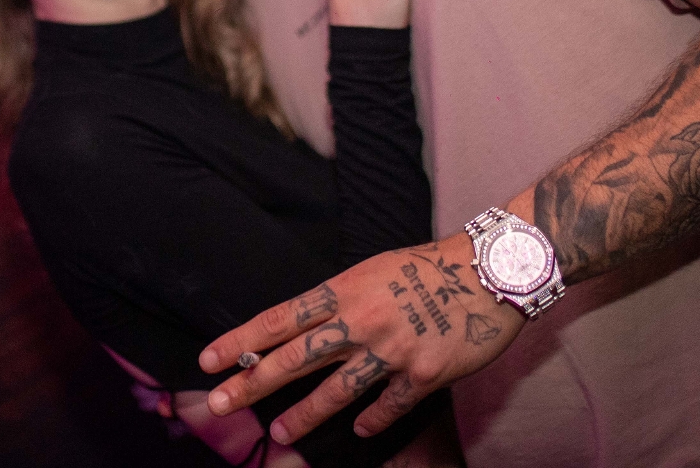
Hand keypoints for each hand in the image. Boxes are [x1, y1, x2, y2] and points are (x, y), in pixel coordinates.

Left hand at [198, 231, 521, 444]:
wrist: (489, 271)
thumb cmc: (427, 267)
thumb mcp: (372, 271)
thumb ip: (339, 302)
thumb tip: (298, 329)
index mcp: (344, 290)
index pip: (280, 318)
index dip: (242, 340)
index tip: (210, 359)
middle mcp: (361, 320)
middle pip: (295, 357)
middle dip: (253, 382)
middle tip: (220, 402)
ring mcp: (392, 348)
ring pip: (336, 390)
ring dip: (304, 415)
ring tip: (278, 433)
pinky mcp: (423, 373)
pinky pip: (389, 404)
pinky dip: (372, 420)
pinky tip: (360, 432)